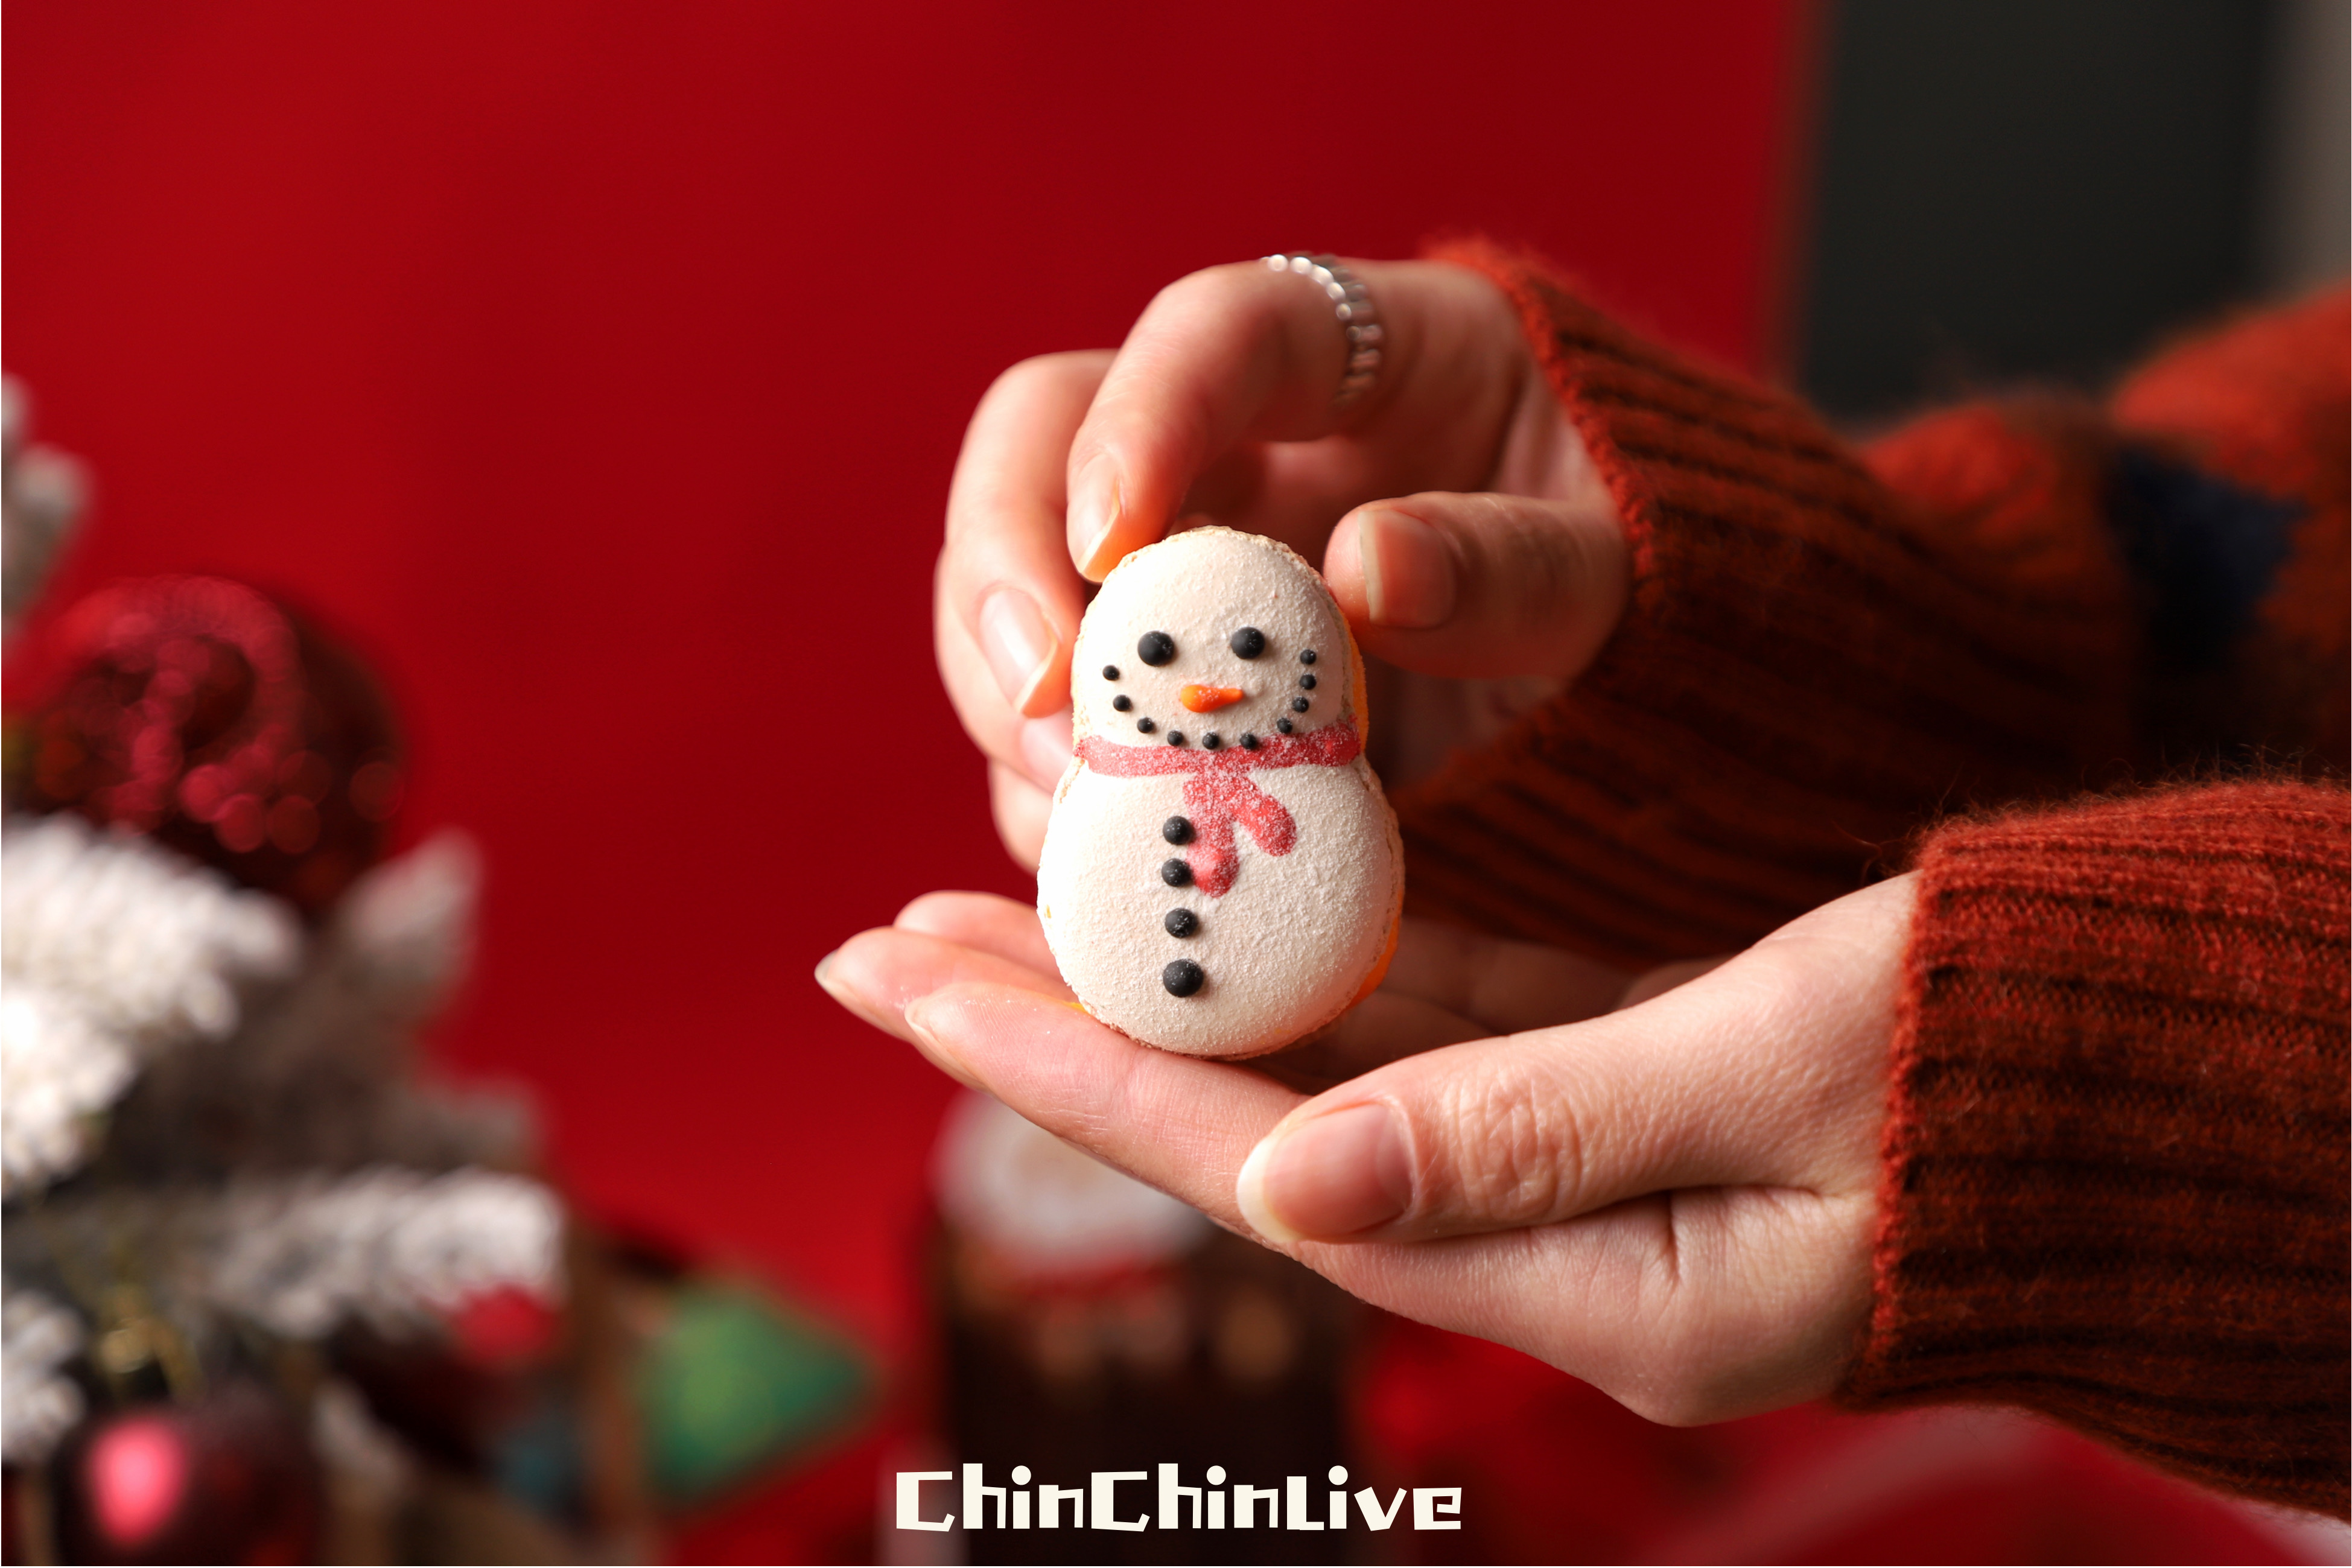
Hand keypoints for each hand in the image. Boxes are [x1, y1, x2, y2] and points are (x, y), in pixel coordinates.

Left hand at [817, 874, 1912, 1424]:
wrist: (2154, 1078)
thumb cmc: (2002, 1066)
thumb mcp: (1784, 1078)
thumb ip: (1537, 1133)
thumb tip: (1292, 1175)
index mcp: (1585, 1276)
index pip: (1260, 1167)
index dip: (1071, 1068)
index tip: (910, 974)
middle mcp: (1546, 1233)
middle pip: (1246, 1124)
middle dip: (1061, 1021)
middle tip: (883, 937)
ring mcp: (1570, 1161)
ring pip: (1308, 1065)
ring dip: (1158, 984)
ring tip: (999, 896)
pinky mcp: (1604, 1080)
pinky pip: (1407, 1022)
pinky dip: (1294, 961)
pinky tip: (1201, 897)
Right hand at [939, 257, 1628, 865]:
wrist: (1668, 693)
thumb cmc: (1661, 591)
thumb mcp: (1627, 568)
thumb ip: (1522, 565)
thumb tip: (1367, 569)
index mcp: (1360, 357)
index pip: (1213, 330)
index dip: (1136, 416)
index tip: (1108, 539)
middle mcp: (1237, 448)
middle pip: (1041, 449)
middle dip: (1008, 573)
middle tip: (1045, 709)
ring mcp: (1185, 572)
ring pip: (1023, 599)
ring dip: (1018, 706)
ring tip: (1073, 810)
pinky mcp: (1170, 695)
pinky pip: (1069, 735)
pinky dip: (1062, 802)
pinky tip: (1105, 865)